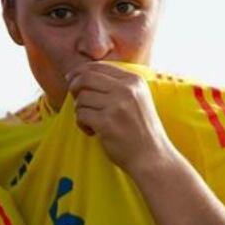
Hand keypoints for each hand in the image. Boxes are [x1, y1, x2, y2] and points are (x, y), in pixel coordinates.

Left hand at [65, 62, 176, 176]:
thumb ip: (118, 85)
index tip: (72, 79)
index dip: (80, 72)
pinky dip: (82, 124)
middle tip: (75, 99)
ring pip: (82, 98)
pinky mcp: (107, 122)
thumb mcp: (138, 99)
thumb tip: (82, 75)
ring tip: (91, 122)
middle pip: (86, 78)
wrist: (153, 157)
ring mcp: (117, 105)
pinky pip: (81, 115)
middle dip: (74, 87)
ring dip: (80, 111)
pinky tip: (92, 132)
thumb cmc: (142, 131)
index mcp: (134, 81)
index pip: (99, 66)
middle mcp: (127, 89)